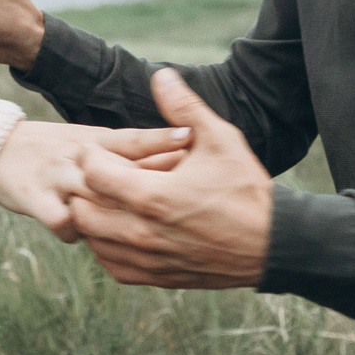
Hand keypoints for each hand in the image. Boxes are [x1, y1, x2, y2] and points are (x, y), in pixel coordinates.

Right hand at [0, 119, 192, 238]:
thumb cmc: (55, 152)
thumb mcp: (89, 142)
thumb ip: (128, 153)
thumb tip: (180, 152)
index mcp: (95, 140)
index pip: (133, 140)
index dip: (160, 138)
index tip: (189, 137)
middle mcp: (78, 156)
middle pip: (117, 170)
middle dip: (148, 181)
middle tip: (183, 195)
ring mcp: (57, 177)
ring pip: (91, 196)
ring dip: (114, 213)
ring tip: (139, 229)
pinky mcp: (34, 198)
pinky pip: (61, 221)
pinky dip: (75, 232)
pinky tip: (84, 237)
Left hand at [68, 70, 272, 287]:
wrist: (272, 244)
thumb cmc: (246, 189)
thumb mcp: (221, 140)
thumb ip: (185, 108)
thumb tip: (161, 76)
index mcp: (153, 196)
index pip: (92, 173)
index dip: (92, 156)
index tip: (103, 151)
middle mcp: (142, 232)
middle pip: (82, 209)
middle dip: (86, 188)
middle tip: (102, 175)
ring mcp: (148, 259)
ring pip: (92, 239)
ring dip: (94, 218)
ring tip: (111, 200)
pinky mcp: (156, 278)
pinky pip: (111, 264)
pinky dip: (108, 247)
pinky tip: (122, 229)